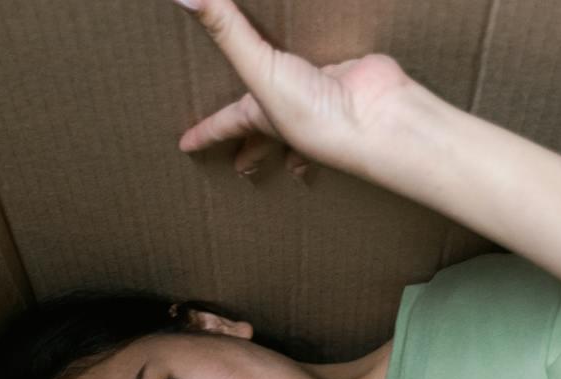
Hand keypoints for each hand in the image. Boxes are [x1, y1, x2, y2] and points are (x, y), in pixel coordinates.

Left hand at [168, 0, 419, 180]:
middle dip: (254, 152)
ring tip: (287, 122)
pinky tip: (336, 69)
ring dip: (291, 126)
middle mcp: (291, 114)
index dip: (205, 133)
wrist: (374, 116)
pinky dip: (334, 75)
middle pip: (265, 137)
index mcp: (264, 119)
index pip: (226, 126)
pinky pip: (331, 74)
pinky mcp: (349, 77)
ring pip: (298, 109)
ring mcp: (321, 98)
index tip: (185, 146)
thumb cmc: (314, 111)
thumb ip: (225, 29)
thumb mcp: (259, 69)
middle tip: (242, 167)